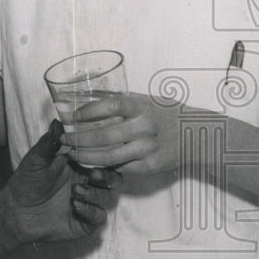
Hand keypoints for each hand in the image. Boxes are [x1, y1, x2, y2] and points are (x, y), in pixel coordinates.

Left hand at [0, 120, 121, 243]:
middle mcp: (88, 183)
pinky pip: (99, 217)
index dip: (107, 155)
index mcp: (80, 165)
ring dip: (95, 194)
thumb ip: (49, 143)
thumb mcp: (37, 159)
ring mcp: (88, 202)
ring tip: (76, 190)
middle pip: (113, 178)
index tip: (100, 152)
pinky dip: (91, 211)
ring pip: (107, 197)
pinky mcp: (85, 222)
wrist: (16, 211)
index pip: (103, 157)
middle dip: (108, 177)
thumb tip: (58, 121)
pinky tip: (76, 205)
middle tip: (94, 175)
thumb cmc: (26, 181)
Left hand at [63, 92, 179, 172]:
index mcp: (142, 106)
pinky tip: (89, 163)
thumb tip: (82, 91)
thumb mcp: (145, 99)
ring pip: (109, 156)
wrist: (195, 135)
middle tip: (63, 139)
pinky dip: (102, 165)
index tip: (71, 117)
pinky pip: (120, 167)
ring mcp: (148, 149)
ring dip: (86, 156)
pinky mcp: (149, 166)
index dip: (88, 111)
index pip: (110, 105)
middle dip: (78, 139)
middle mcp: (145, 127)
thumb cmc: (164, 113)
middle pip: (104, 135)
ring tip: (71, 154)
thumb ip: (118, 99)